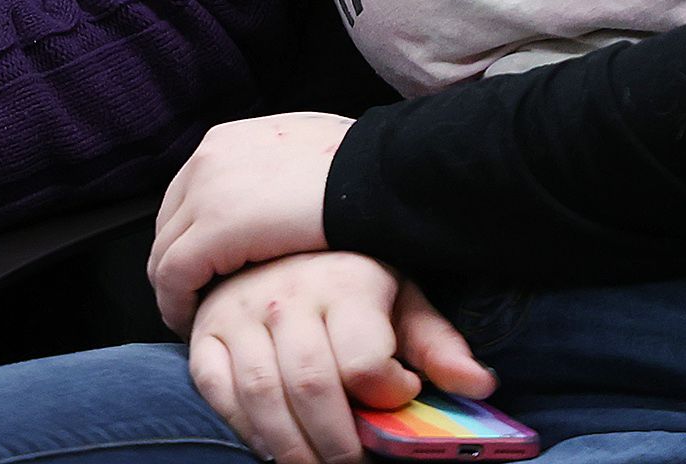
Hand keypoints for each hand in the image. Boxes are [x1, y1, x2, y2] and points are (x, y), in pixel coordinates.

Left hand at [151, 112, 351, 330]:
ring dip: (176, 291)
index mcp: (225, 142)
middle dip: (180, 265)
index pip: (187, 197)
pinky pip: (173, 278)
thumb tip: (279, 193)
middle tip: (198, 302)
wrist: (381, 175)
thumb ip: (277, 172)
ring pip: (164, 253)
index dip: (193, 240)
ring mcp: (205, 193)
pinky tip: (195, 328)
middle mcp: (205, 160)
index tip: (207, 272)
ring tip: (196, 321)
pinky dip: (178, 305)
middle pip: (170, 224)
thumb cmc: (362, 172)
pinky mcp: (212, 230)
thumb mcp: (306, 156)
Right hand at [189, 252, 493, 463]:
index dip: (386, 394)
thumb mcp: (400, 299)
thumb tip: (480, 384)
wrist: (272, 242)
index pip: (363, 358)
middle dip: (337, 443)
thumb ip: (436, 343)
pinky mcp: (205, 332)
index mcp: (344, 283)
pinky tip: (272, 445)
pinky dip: (243, 427)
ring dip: (292, 448)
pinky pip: (217, 389)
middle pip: (312, 385)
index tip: (401, 398)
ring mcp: (239, 313)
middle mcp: (287, 296)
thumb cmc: (347, 280)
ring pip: (262, 395)